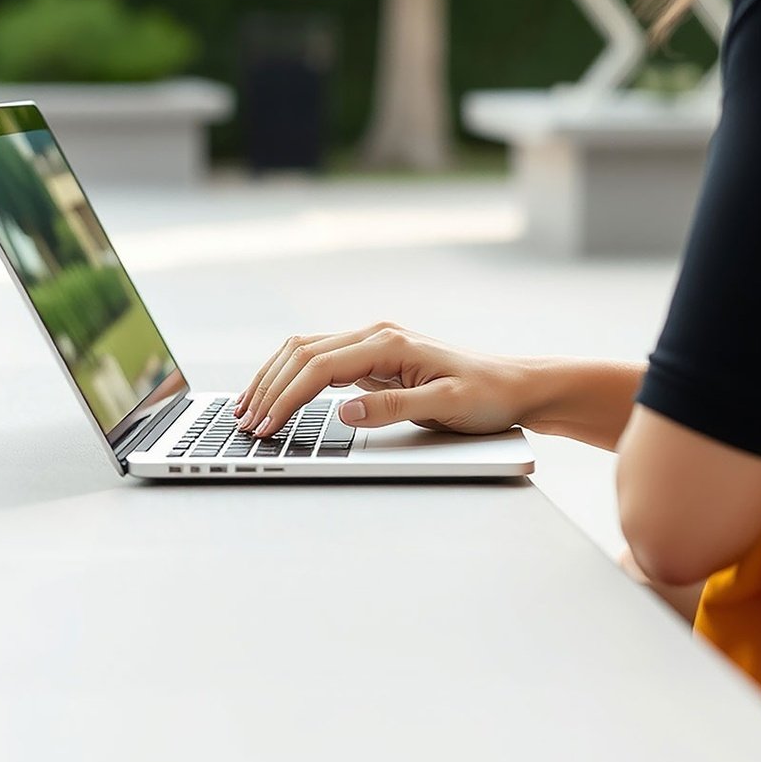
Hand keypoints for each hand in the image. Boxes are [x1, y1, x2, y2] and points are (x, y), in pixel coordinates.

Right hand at [232, 321, 527, 437]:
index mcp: (388, 342)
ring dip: (273, 379)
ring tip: (247, 408)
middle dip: (269, 387)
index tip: (267, 425)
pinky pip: (319, 363)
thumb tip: (344, 411)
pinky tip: (277, 397)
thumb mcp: (446, 405)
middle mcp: (375, 336)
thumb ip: (394, 407)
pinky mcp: (374, 360)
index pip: (319, 366)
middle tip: (245, 423)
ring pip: (305, 352)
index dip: (287, 397)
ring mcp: (372, 346)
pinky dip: (291, 378)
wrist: (515, 386)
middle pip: (302, 353)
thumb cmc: (487, 395)